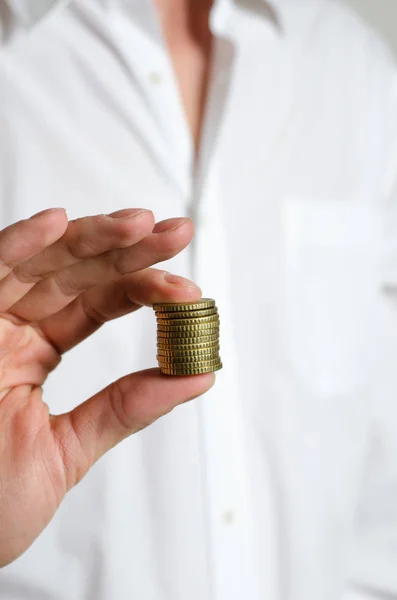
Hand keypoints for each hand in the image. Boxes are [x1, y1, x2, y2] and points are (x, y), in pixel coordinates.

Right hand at [0, 208, 214, 566]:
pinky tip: (56, 223)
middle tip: (176, 233)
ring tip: (140, 224)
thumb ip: (127, 408)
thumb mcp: (68, 450)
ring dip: (90, 238)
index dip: (143, 289)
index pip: (97, 304)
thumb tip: (197, 376)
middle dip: (128, 250)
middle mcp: (7, 330)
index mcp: (32, 355)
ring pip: (40, 263)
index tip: (186, 290)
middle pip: (76, 273)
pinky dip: (18, 244)